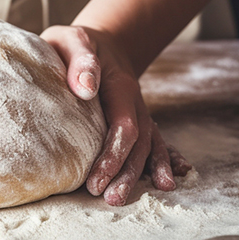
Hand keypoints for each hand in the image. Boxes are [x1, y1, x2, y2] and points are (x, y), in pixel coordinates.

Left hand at [40, 25, 191, 205]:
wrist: (100, 42)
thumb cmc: (76, 44)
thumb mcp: (71, 40)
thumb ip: (80, 59)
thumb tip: (86, 89)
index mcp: (120, 87)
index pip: (124, 126)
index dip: (113, 155)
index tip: (97, 179)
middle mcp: (135, 103)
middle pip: (138, 143)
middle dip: (126, 173)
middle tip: (111, 199)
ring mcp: (138, 113)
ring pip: (146, 147)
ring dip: (138, 174)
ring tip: (123, 198)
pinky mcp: (135, 120)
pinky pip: (154, 142)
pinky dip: (164, 160)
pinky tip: (167, 180)